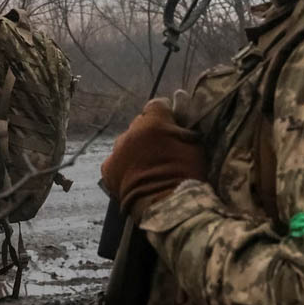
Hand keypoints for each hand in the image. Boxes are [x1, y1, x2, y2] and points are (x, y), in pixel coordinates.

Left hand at [101, 97, 206, 221]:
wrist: (167, 207)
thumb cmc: (187, 175)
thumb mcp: (194, 145)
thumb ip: (183, 123)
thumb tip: (181, 97)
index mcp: (154, 122)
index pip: (157, 105)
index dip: (166, 114)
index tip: (173, 124)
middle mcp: (131, 131)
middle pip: (140, 124)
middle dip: (150, 133)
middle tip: (162, 149)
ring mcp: (117, 150)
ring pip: (127, 142)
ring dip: (136, 149)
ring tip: (148, 166)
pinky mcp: (108, 169)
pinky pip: (116, 161)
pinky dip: (124, 166)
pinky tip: (135, 177)